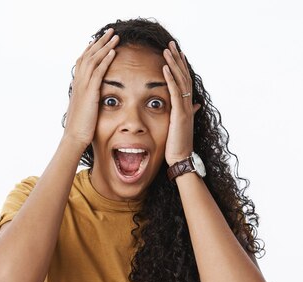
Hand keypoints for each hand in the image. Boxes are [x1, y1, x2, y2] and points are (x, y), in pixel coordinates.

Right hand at [62, 29, 118, 148]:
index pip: (83, 61)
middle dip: (100, 42)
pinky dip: (105, 60)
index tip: (100, 41)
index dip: (91, 49)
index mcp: (77, 85)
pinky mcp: (90, 93)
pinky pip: (98, 72)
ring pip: (93, 60)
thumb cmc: (80, 127)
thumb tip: (93, 97)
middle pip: (88, 55)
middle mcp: (78, 83)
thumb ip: (87, 99)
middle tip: (110, 31)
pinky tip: (113, 52)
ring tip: (115, 37)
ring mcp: (83, 87)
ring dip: (105, 46)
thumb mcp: (84, 109)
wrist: (74, 137)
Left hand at [162, 41, 200, 165]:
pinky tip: (164, 68)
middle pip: (183, 75)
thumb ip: (187, 112)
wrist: (181, 158)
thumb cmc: (178, 144)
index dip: (180, 65)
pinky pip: (175, 92)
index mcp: (186, 105)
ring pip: (180, 80)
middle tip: (171, 43)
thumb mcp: (181, 125)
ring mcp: (184, 108)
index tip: (175, 52)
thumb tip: (195, 105)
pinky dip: (170, 79)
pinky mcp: (179, 114)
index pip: (183, 80)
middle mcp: (187, 103)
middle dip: (177, 59)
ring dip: (173, 64)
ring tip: (167, 50)